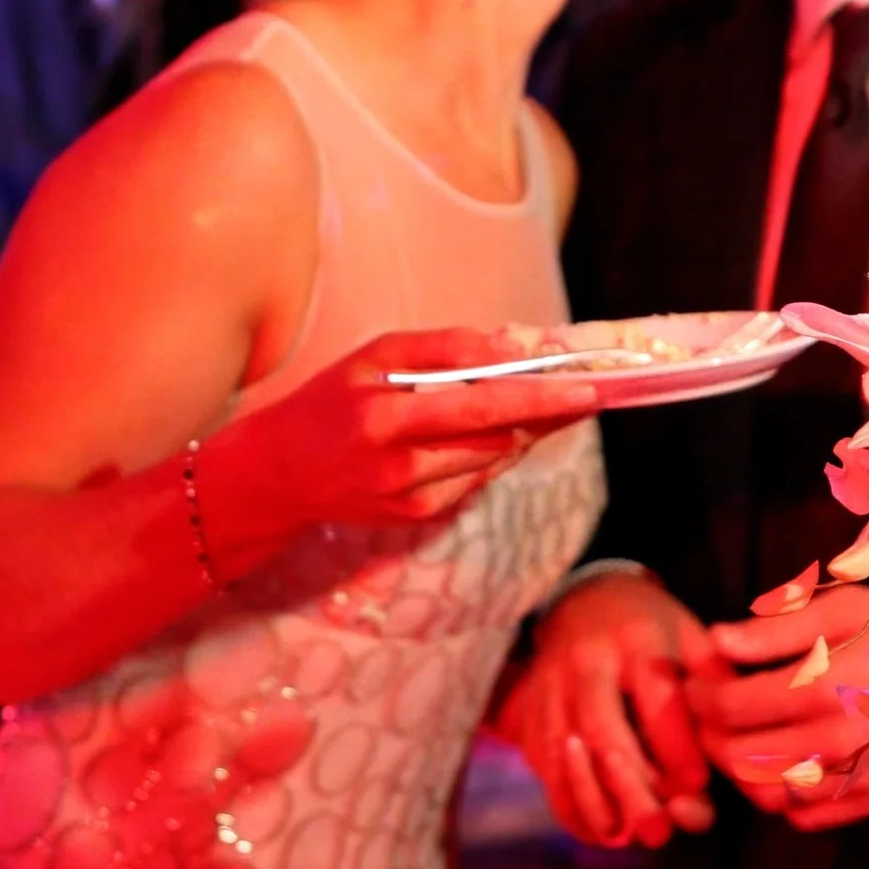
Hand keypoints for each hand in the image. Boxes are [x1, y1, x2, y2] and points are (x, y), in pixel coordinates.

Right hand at [198, 327, 597, 575]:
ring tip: (545, 403)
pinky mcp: (419, 519)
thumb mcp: (373, 356)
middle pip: (498, 439)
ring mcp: (412, 500)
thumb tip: (509, 349)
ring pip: (493, 460)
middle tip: (590, 394)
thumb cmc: (330, 401)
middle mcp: (401, 467)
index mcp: (386, 417)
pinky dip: (491, 452)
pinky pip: (476, 480)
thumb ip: (441, 349)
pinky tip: (488, 432)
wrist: (278, 476)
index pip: (480, 407)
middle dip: (549, 415)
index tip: (585, 386)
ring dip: (524, 431)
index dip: (539, 399)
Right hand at [496, 571, 722, 848]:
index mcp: (638, 637)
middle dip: (631, 786)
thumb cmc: (654, 630)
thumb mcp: (694, 643)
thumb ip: (721, 698)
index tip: (698, 785)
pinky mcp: (528, 712)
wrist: (582, 601)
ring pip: (565, 755)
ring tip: (626, 837)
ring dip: (596, 804)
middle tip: (659, 831)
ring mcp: (550, 687)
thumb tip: (750, 766)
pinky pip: (543, 768)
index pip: (656, 697)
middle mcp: (587, 661)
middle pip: (601, 729)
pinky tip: (599, 828)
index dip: (676, 746)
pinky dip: (569, 805)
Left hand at [692, 586, 868, 831]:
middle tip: (709, 707)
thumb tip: (719, 638)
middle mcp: (829, 742)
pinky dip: (782, 792)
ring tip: (744, 731)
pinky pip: (804, 814)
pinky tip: (787, 759)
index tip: (694, 678)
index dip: (700, 692)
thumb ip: (779, 625)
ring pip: (764, 791)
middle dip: (711, 731)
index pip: (729, 705)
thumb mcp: (848, 608)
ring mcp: (850, 778)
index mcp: (819, 686)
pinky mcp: (867, 802)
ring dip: (741, 765)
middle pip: (737, 755)